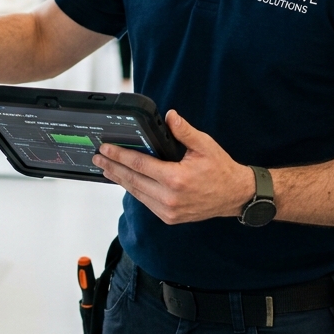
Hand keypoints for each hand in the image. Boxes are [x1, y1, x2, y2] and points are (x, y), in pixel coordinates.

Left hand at [92, 111, 254, 224]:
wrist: (235, 196)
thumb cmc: (221, 170)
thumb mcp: (205, 145)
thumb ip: (184, 131)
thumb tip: (170, 116)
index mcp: (176, 179)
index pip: (139, 164)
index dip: (119, 155)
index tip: (105, 148)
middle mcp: (169, 198)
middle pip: (132, 180)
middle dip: (112, 167)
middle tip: (98, 158)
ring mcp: (168, 210)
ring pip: (136, 193)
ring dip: (119, 179)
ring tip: (106, 168)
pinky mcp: (169, 217)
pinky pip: (145, 201)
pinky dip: (133, 189)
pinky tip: (125, 180)